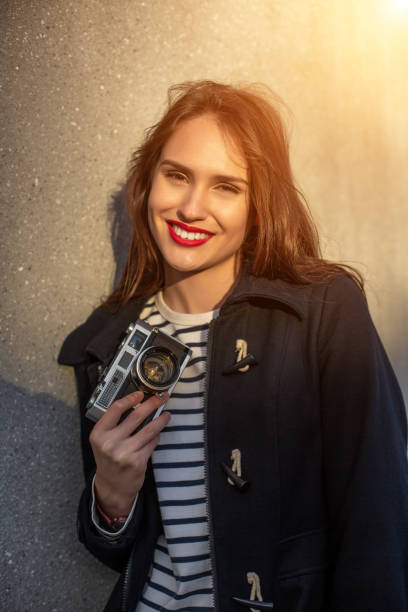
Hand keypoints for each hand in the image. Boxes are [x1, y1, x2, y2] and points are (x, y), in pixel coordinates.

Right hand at [89, 390, 170, 517]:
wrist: (112, 486)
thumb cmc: (109, 459)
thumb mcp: (103, 440)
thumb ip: (114, 424)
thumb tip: (138, 403)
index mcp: (99, 434)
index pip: (115, 409)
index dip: (130, 398)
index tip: (140, 394)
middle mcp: (110, 443)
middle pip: (136, 416)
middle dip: (152, 404)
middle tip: (161, 397)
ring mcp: (124, 453)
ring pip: (149, 430)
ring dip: (161, 420)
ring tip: (167, 414)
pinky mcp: (137, 462)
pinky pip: (152, 443)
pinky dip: (157, 436)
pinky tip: (158, 433)